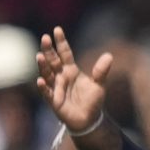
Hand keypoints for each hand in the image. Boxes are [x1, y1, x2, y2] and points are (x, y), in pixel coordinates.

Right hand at [36, 27, 118, 149]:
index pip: (65, 53)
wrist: (89, 120)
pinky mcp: (54, 101)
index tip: (57, 29)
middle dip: (48, 50)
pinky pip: (47, 93)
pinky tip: (41, 80)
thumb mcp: (99, 85)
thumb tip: (109, 55)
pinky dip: (44, 87)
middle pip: (53, 61)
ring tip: (39, 56)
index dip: (61, 42)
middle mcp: (61, 77)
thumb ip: (101, 71)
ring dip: (43, 66)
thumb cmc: (92, 101)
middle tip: (45, 38)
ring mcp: (56, 88)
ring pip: (47, 74)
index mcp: (71, 70)